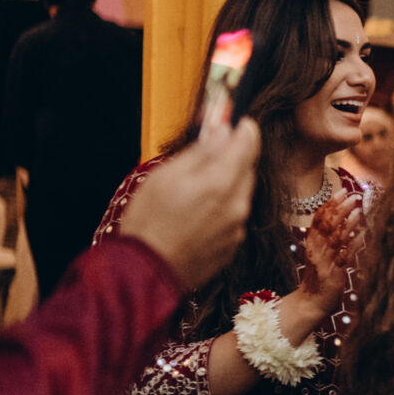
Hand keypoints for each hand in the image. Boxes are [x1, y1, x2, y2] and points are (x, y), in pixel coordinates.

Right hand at [120, 116, 260, 288]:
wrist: (145, 273)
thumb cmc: (148, 222)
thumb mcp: (166, 176)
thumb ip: (200, 153)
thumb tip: (222, 132)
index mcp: (222, 184)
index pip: (248, 146)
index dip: (246, 130)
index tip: (241, 122)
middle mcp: (238, 206)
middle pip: (247, 170)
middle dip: (236, 156)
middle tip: (217, 147)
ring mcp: (237, 229)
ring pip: (241, 194)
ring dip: (228, 182)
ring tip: (199, 183)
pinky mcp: (232, 246)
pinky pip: (234, 216)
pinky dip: (223, 206)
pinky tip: (199, 210)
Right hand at [292, 190, 362, 319]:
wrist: (310, 303)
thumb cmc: (318, 277)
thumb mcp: (319, 254)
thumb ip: (326, 237)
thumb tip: (338, 218)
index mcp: (311, 243)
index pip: (318, 218)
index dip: (329, 204)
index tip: (340, 191)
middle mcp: (316, 249)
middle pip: (326, 224)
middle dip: (339, 208)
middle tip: (353, 196)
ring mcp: (324, 261)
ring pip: (335, 237)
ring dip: (348, 222)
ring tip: (359, 210)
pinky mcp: (334, 273)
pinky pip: (345, 255)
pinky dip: (354, 243)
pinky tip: (364, 234)